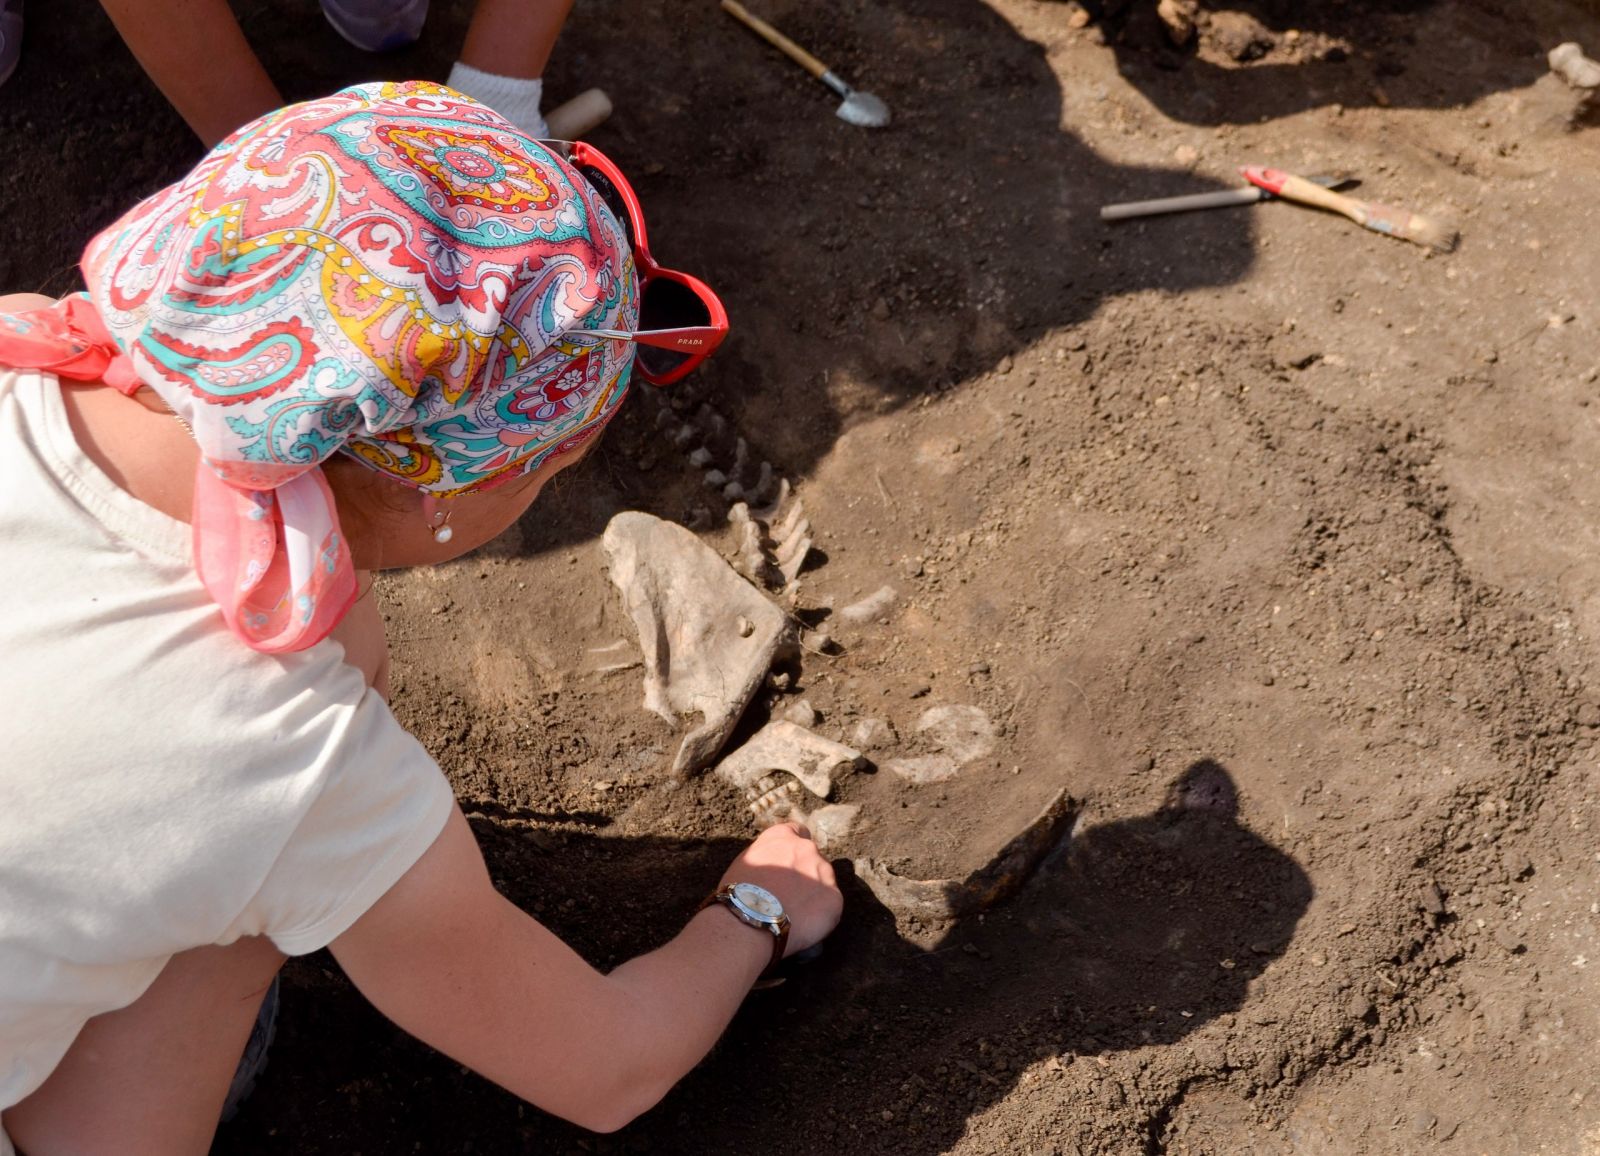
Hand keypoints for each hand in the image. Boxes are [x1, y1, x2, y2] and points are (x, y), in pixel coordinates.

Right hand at [718, 823, 841, 956]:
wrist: (749, 920)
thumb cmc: (738, 894)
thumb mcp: (747, 862)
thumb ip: (768, 856)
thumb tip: (775, 865)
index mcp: (784, 837)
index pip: (798, 831)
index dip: (794, 849)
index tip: (789, 863)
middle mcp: (808, 849)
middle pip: (813, 859)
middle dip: (805, 874)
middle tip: (789, 895)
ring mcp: (824, 873)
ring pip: (824, 882)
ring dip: (813, 894)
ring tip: (794, 915)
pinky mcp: (834, 899)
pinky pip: (831, 907)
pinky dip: (821, 916)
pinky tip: (803, 925)